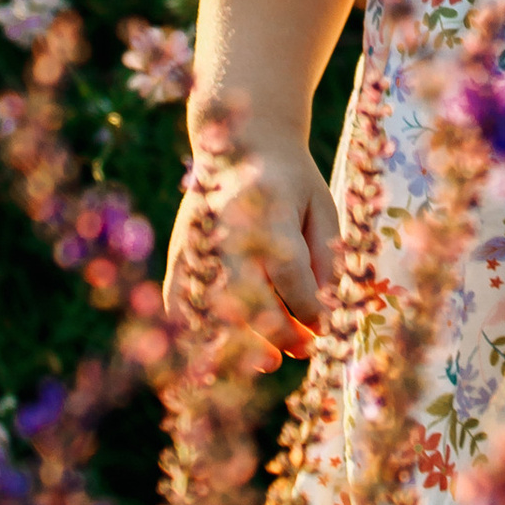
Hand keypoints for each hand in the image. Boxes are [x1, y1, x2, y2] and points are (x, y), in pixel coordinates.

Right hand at [164, 141, 341, 369]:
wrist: (243, 142)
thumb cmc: (292, 182)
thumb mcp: (321, 207)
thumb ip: (323, 258)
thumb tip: (318, 318)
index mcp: (267, 203)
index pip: (287, 268)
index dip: (309, 305)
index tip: (325, 326)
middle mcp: (225, 223)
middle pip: (243, 291)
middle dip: (276, 331)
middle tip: (302, 351)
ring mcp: (196, 238)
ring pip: (207, 304)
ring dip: (236, 342)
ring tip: (267, 361)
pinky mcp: (179, 252)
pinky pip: (178, 302)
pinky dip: (196, 334)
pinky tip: (221, 355)